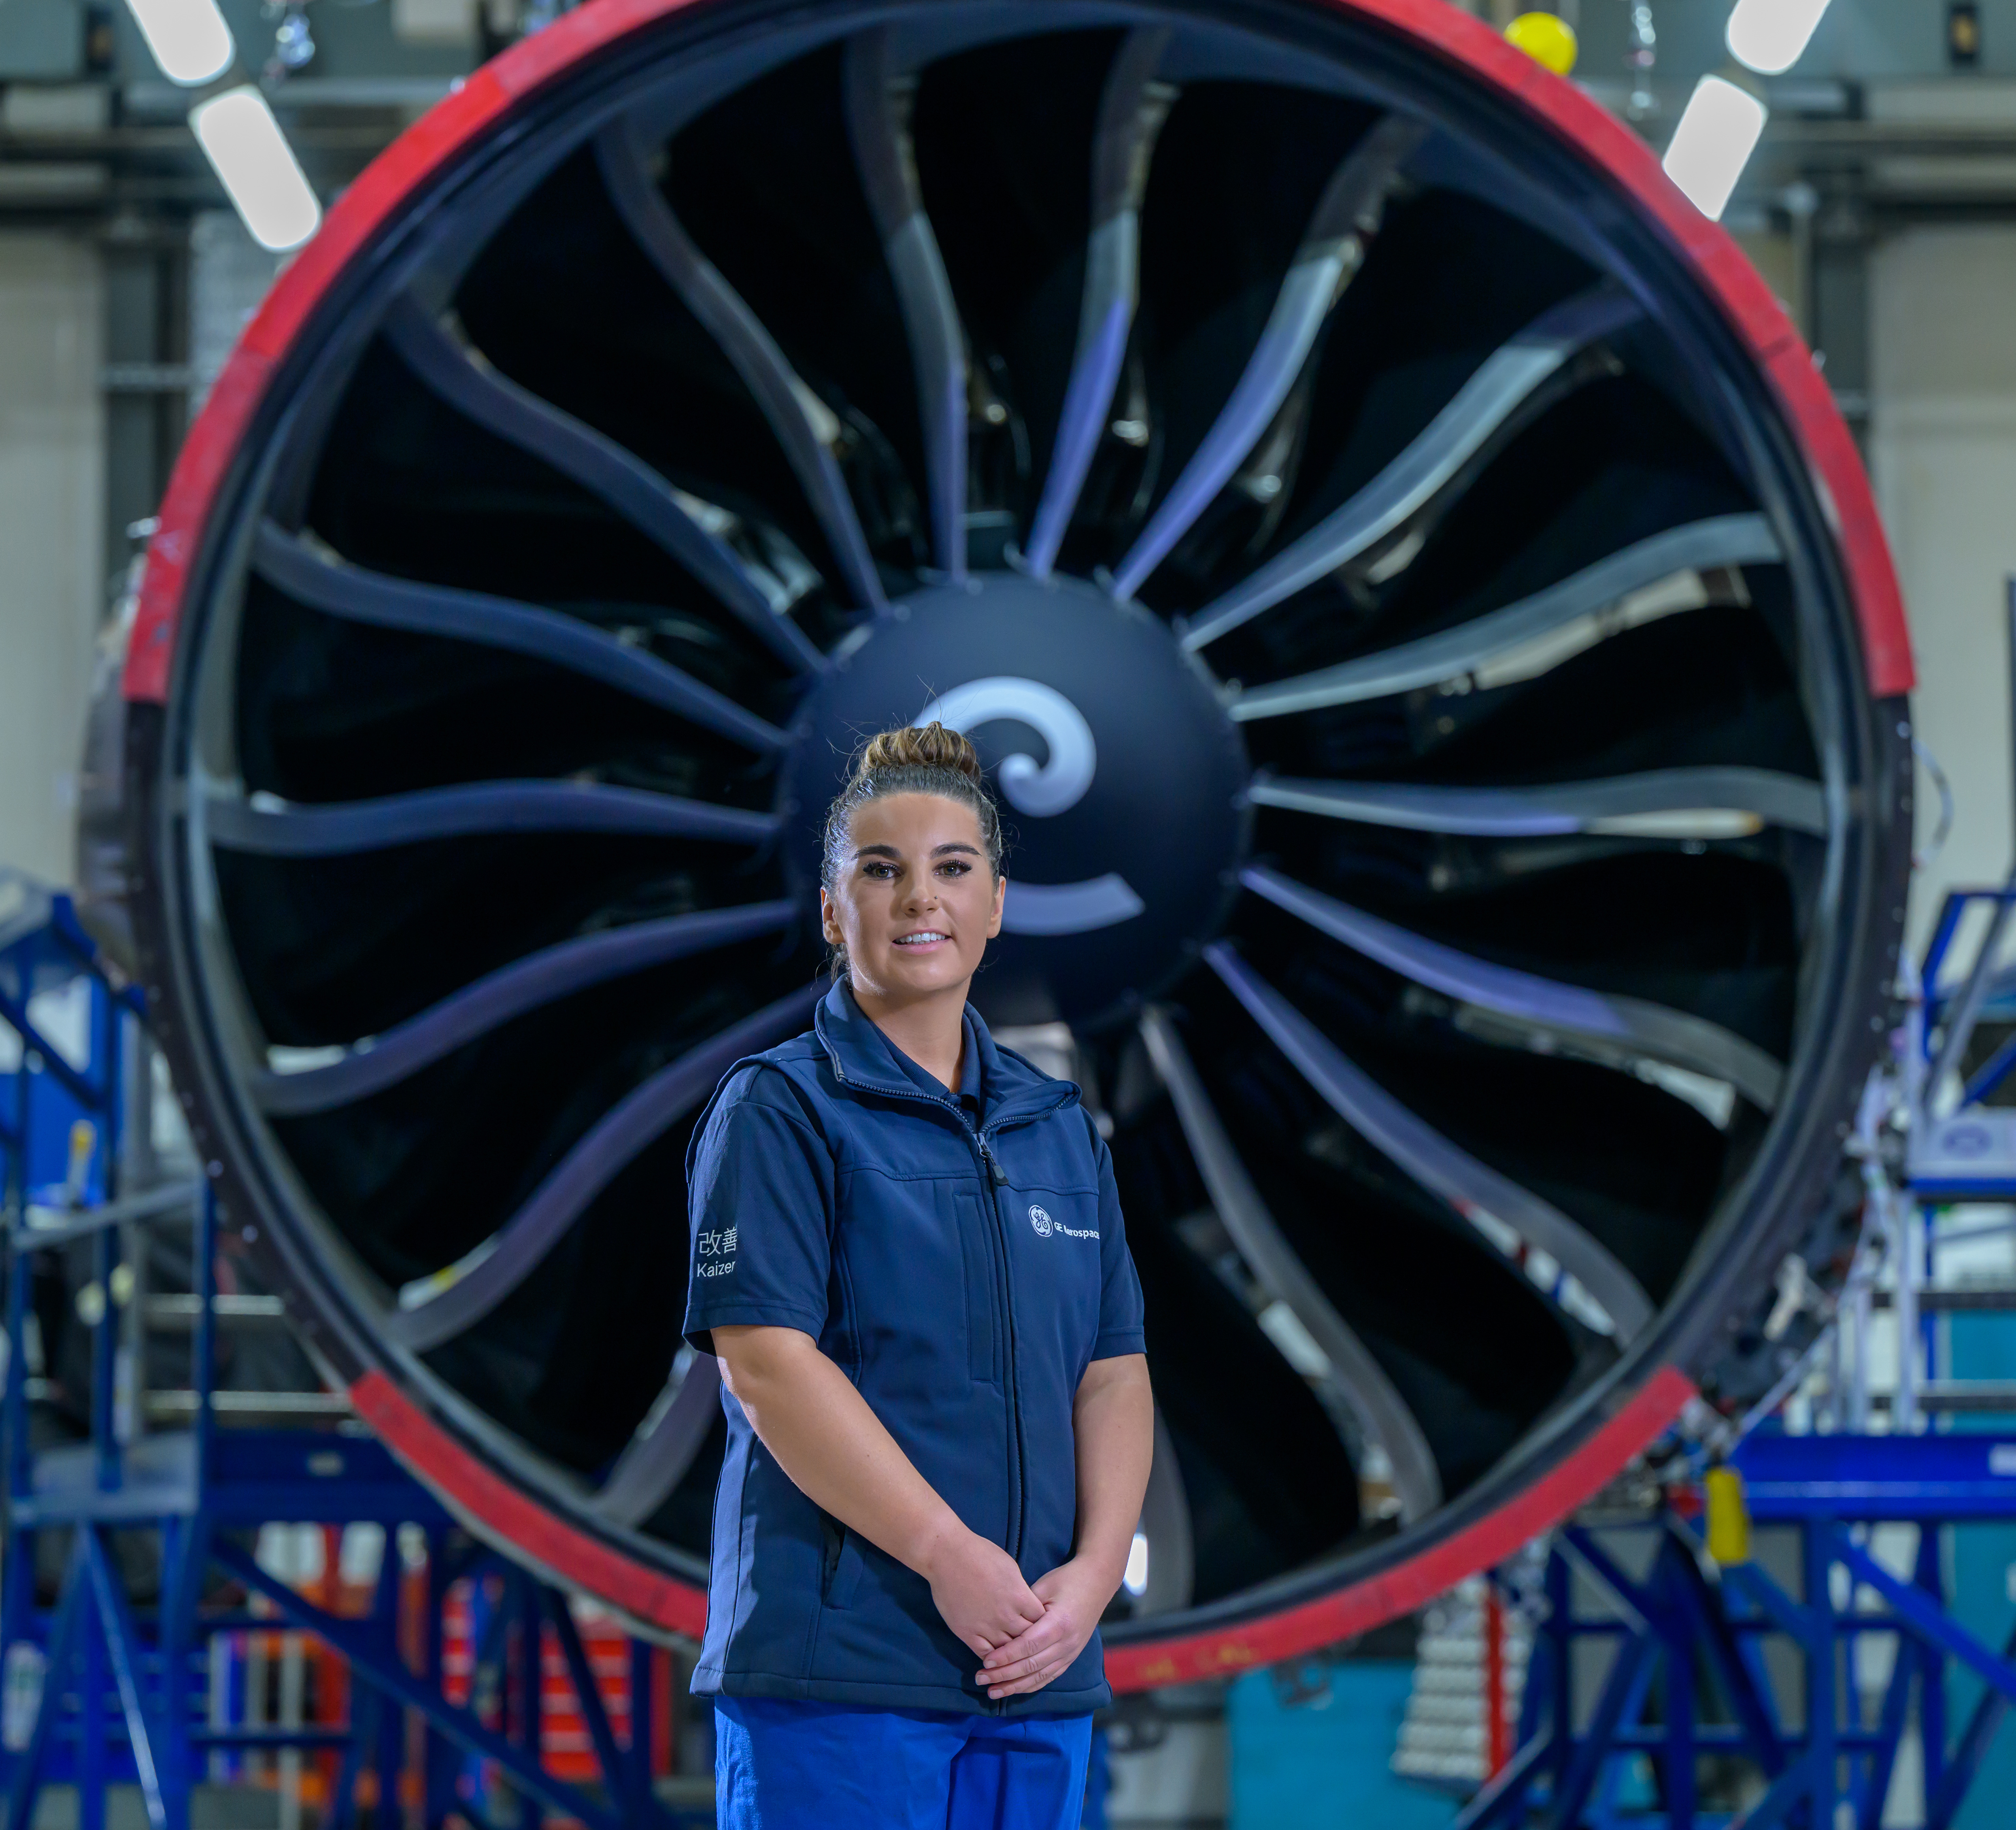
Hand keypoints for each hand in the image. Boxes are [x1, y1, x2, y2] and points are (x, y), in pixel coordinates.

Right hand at [921, 1526, 1045, 1658]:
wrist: (947, 1555)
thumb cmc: (980, 1554)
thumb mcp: (1011, 1568)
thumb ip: (1020, 1590)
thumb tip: (1025, 1603)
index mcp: (1019, 1597)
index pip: (1041, 1620)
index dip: (1042, 1623)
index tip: (1039, 1624)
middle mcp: (1006, 1615)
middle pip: (1027, 1638)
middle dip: (1030, 1640)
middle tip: (1028, 1642)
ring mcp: (986, 1626)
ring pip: (1007, 1650)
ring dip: (1011, 1652)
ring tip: (1013, 1653)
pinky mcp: (967, 1633)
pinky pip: (985, 1654)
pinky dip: (993, 1658)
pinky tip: (996, 1657)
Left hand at [975, 1557, 1112, 1698]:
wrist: (1097, 1582)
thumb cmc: (1067, 1579)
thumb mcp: (1045, 1586)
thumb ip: (1025, 1607)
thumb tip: (1002, 1625)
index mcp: (1059, 1623)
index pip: (1028, 1646)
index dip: (1006, 1656)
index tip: (985, 1661)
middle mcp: (1067, 1643)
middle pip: (1032, 1666)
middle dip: (1004, 1675)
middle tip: (980, 1678)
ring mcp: (1071, 1653)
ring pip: (1040, 1677)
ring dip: (1015, 1686)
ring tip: (992, 1691)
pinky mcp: (1071, 1657)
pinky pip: (1049, 1677)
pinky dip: (1030, 1685)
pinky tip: (1014, 1689)